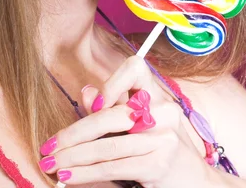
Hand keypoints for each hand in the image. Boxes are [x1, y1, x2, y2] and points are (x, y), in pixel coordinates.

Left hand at [39, 55, 213, 187]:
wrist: (196, 183)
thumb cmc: (160, 151)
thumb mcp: (138, 128)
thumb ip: (112, 110)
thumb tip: (86, 91)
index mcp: (157, 95)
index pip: (135, 69)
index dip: (111, 82)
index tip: (92, 105)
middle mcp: (163, 111)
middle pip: (111, 115)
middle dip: (73, 133)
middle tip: (49, 146)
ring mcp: (163, 138)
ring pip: (107, 146)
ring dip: (73, 158)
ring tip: (52, 166)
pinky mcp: (158, 164)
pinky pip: (112, 167)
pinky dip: (86, 174)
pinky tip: (69, 177)